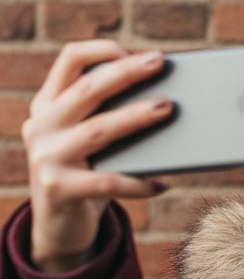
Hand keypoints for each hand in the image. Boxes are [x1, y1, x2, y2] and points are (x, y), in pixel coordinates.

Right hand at [21, 40, 173, 273]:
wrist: (59, 228)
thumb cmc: (87, 177)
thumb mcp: (91, 143)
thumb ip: (110, 120)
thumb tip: (166, 101)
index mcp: (48, 106)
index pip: (68, 62)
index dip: (101, 50)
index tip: (133, 50)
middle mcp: (41, 126)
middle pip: (87, 89)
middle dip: (126, 73)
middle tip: (159, 63)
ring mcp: (46, 158)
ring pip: (98, 130)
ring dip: (135, 117)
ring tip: (167, 108)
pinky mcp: (59, 189)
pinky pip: (108, 182)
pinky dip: (139, 183)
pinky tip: (163, 183)